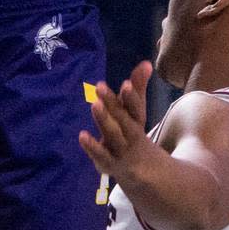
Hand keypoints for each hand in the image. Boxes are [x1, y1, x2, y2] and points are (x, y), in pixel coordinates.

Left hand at [78, 60, 154, 183]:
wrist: (139, 166)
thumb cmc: (133, 128)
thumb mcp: (136, 108)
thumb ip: (138, 85)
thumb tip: (146, 63)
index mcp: (138, 119)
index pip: (136, 107)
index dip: (131, 97)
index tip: (126, 84)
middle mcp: (131, 134)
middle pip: (123, 119)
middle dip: (113, 104)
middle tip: (100, 87)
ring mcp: (120, 150)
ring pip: (113, 135)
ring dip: (103, 120)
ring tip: (94, 104)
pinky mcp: (108, 162)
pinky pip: (101, 155)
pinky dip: (92, 147)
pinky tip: (82, 135)